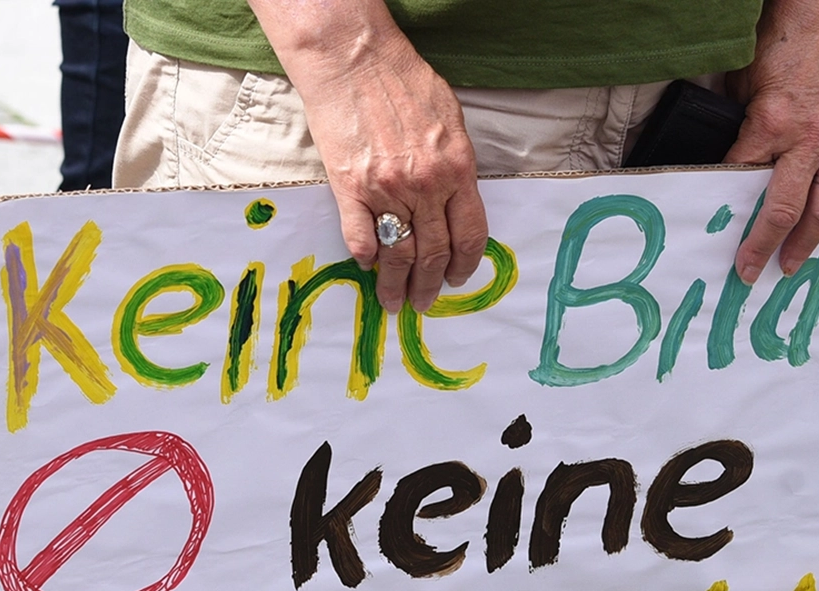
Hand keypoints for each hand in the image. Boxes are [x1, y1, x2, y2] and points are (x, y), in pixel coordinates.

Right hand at [250, 1, 487, 313]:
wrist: (354, 59)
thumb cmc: (403, 81)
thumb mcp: (451, 120)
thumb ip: (456, 167)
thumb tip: (456, 204)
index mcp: (457, 170)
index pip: (469, 235)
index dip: (465, 264)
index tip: (457, 279)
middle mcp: (425, 185)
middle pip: (433, 253)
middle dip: (429, 286)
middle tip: (424, 303)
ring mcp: (386, 190)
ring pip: (397, 254)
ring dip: (396, 285)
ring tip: (394, 302)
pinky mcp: (349, 187)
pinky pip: (360, 236)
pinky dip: (365, 256)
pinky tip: (368, 266)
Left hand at [724, 0, 818, 283]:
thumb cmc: (784, 42)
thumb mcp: (745, 81)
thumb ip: (738, 124)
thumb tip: (725, 162)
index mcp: (771, 123)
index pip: (740, 179)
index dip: (728, 210)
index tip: (717, 236)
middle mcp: (809, 139)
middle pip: (784, 209)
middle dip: (764, 246)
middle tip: (750, 273)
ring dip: (808, 242)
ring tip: (793, 263)